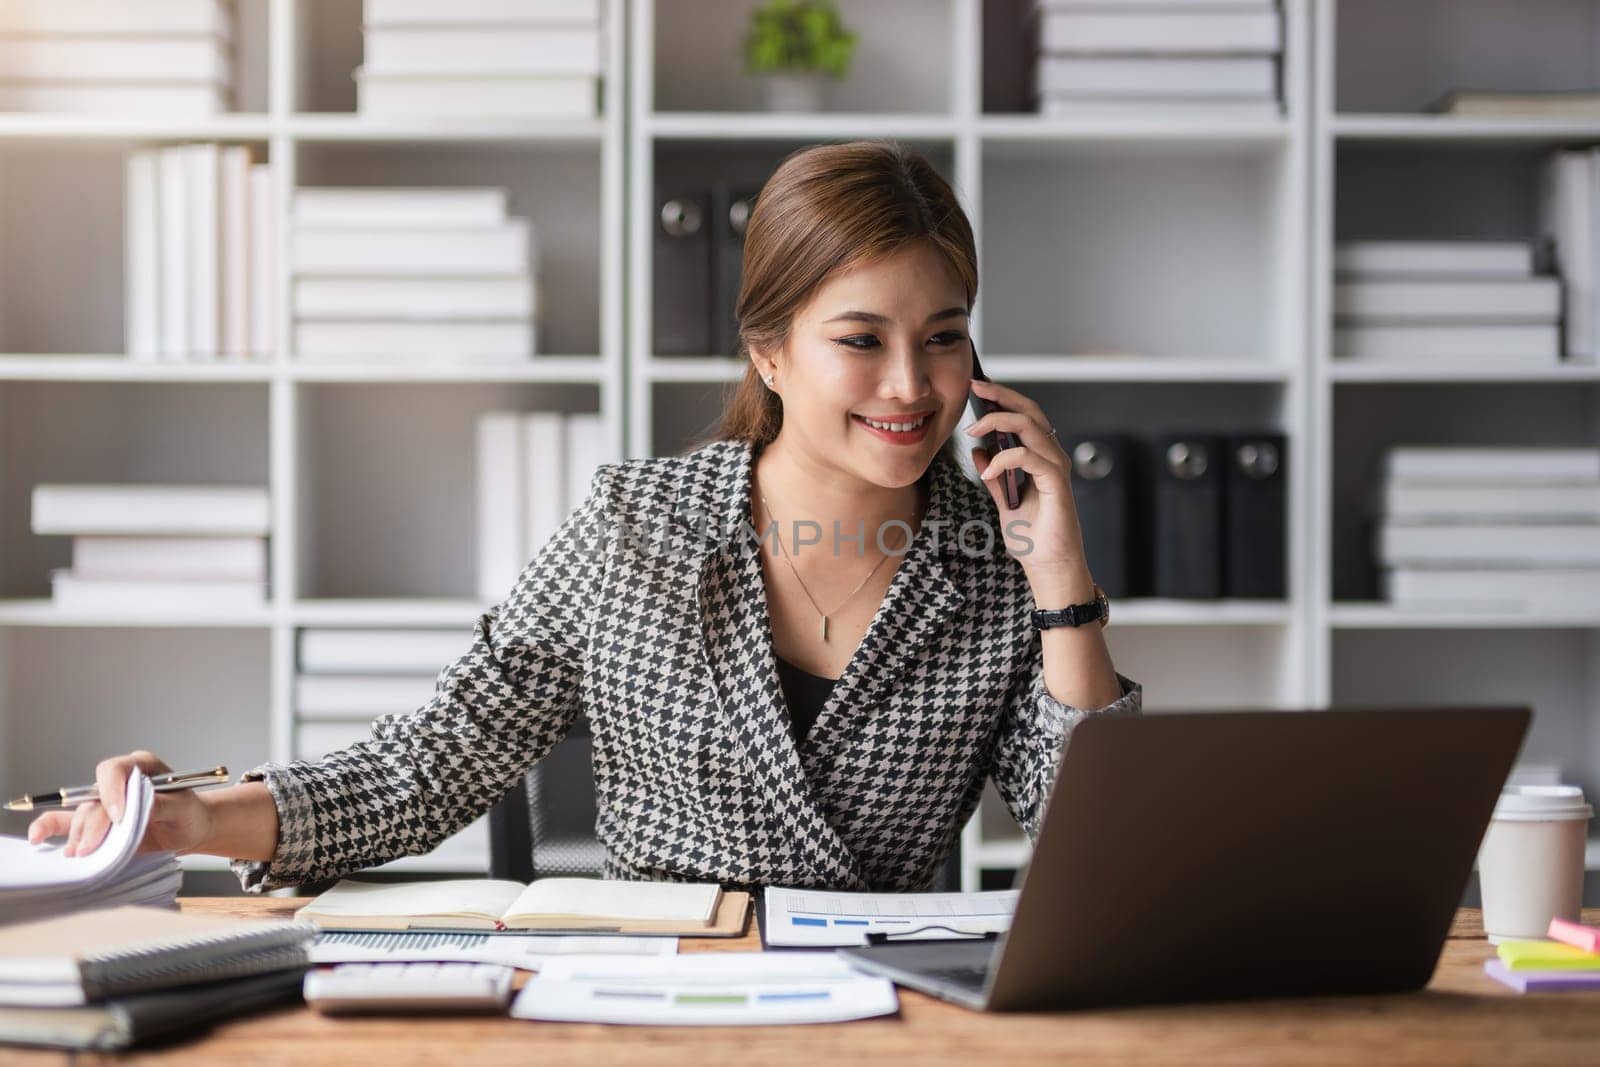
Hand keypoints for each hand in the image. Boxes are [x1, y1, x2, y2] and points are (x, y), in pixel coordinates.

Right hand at [26, 751, 213, 857]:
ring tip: (81, 853)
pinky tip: (38, 837)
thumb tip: (135, 809)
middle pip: (94, 797)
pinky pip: (65, 820)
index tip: (118, 816)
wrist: (190, 830)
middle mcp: (118, 782)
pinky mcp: (96, 822)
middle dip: (93, 823)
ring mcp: (104, 802)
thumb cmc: (189, 813)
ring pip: (81, 813)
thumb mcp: (183, 808)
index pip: (115, 770)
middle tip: (93, 847)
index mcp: (141, 766)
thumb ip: (159, 805)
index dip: (112, 791)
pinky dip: (49, 827)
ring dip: (79, 834)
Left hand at [965, 378, 1089, 577]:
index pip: (1024, 416)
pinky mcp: (1056, 484)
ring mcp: (1056, 468)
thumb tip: (979, 450)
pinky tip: (988, 469)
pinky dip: (1005, 458)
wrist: (1047, 566)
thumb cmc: (1031, 537)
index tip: (976, 388)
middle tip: (975, 388)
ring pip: (1031, 427)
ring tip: (972, 429)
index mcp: (1040, 457)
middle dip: (1002, 395)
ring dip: (998, 422)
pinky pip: (1029, 457)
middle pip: (1031, 411)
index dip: (1003, 398)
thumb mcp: (1004, 501)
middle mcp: (1051, 457)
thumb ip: (995, 476)